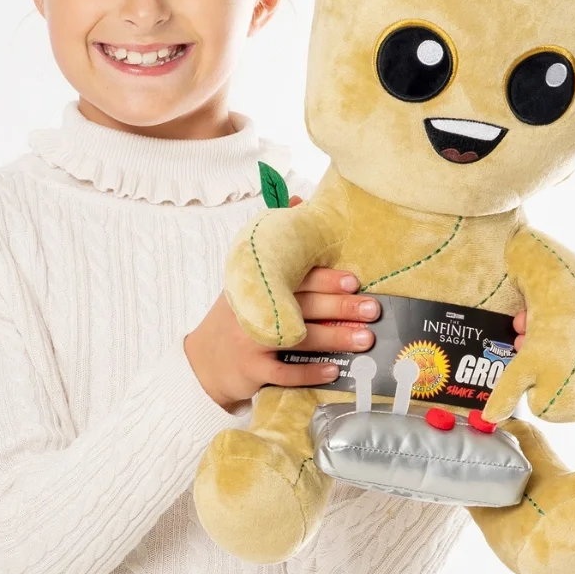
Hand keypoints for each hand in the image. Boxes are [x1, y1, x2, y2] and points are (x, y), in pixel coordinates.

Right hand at [185, 194, 526, 410]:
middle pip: (304, 306)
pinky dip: (311, 372)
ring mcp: (252, 341)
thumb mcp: (246, 277)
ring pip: (300, 339)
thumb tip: (297, 200)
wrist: (202, 362)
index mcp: (257, 284)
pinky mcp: (252, 370)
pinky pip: (286, 373)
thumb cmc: (235, 317)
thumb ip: (274, 243)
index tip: (354, 279)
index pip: (295, 277)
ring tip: (364, 339)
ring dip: (336, 339)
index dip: (325, 278)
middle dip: (342, 308)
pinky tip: (333, 371)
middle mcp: (255, 309)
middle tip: (373, 309)